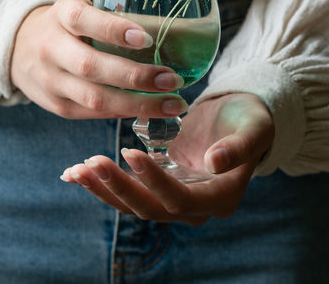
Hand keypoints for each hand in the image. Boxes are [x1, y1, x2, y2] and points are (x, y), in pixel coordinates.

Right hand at [10, 0, 187, 118]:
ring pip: (95, 98)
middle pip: (92, 67)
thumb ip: (110, 17)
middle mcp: (52, 49)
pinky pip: (94, 114)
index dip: (114, 30)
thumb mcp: (79, 8)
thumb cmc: (65, 26)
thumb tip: (168, 29)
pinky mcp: (57, 107)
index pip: (85, 21)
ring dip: (138, 104)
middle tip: (172, 79)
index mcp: (62, 16)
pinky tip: (149, 111)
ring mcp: (51, 81)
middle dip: (136, 77)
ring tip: (172, 103)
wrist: (18, 47)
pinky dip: (124, 112)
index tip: (147, 38)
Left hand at [60, 93, 273, 224]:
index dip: (154, 181)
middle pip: (152, 209)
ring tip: (76, 170)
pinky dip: (103, 184)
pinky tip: (76, 172)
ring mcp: (175, 201)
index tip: (130, 152)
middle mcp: (196, 209)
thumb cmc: (251, 120)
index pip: (181, 199)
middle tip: (91, 162)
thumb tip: (214, 163)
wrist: (242, 120)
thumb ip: (238, 147)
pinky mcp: (158, 189)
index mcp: (221, 198)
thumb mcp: (253, 128)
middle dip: (119, 188)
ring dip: (104, 189)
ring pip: (135, 206)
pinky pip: (128, 193)